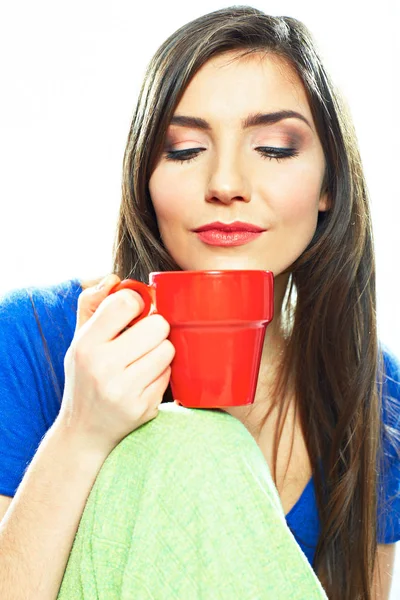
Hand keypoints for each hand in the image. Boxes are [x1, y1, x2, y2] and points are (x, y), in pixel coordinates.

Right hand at [57, 274, 174, 453]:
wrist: (83, 431)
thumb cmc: (84, 377)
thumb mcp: (78, 340)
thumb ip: (92, 304)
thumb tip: (114, 278)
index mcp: (85, 344)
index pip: (127, 303)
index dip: (138, 303)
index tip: (136, 312)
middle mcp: (103, 367)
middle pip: (158, 325)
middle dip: (154, 328)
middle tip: (144, 338)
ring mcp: (125, 390)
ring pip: (168, 350)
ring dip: (160, 351)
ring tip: (143, 360)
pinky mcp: (144, 408)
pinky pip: (169, 375)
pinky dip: (161, 374)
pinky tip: (144, 380)